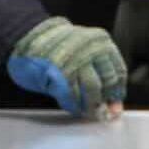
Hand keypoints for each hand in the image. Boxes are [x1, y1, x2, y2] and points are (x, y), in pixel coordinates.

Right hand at [6, 17, 127, 120]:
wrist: (29, 36)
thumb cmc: (59, 45)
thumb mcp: (84, 50)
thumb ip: (100, 70)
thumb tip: (113, 103)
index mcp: (101, 42)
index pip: (118, 71)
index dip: (117, 91)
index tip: (114, 102)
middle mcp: (91, 50)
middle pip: (107, 82)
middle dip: (105, 100)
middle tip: (100, 111)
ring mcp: (76, 62)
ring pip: (92, 90)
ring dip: (91, 106)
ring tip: (87, 111)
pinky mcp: (60, 74)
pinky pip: (72, 95)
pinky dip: (74, 105)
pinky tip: (74, 108)